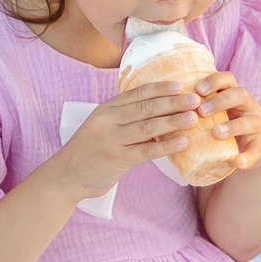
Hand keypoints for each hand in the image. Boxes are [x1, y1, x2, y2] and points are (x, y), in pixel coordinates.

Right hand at [48, 82, 203, 201]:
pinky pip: (147, 150)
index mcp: (106, 109)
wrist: (65, 176)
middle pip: (146, 107)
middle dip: (173, 102)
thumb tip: (156, 114)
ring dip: (174, 121)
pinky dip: (167, 146)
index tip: (179, 85)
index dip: (160, 89)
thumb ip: (122, 119)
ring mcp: (112, 139)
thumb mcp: (100, 127)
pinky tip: (183, 142)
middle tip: (195, 99)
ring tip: (194, 118)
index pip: (136, 94)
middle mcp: (108, 120)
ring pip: (149, 126)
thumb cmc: (87, 151)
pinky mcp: (117, 159)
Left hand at [193, 70, 260, 171]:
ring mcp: (256, 124)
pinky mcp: (260, 145)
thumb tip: (154, 104)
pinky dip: (248, 157)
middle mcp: (247, 105)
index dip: (214, 81)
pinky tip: (238, 163)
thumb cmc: (220, 124)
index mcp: (232, 93)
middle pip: (240, 94)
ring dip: (233, 126)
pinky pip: (256, 150)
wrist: (248, 144)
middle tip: (202, 110)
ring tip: (217, 132)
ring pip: (251, 121)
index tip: (197, 89)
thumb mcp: (210, 112)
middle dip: (221, 101)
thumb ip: (192, 107)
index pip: (227, 79)